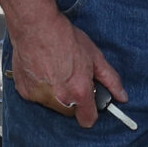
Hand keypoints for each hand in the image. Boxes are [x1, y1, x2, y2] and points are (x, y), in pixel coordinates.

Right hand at [9, 10, 122, 126]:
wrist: (36, 26)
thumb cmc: (64, 38)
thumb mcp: (95, 57)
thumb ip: (111, 80)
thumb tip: (122, 96)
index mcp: (79, 92)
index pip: (88, 120)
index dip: (91, 112)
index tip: (90, 102)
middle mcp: (59, 98)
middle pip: (70, 113)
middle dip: (73, 100)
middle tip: (72, 78)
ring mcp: (40, 96)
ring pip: (53, 105)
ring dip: (56, 95)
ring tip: (56, 71)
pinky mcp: (25, 91)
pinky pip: (37, 96)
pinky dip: (41, 88)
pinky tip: (42, 71)